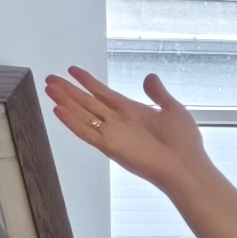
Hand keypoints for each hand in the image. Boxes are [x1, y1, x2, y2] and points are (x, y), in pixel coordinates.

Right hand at [46, 65, 211, 193]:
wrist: (186, 166)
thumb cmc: (184, 142)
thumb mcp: (173, 109)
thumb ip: (158, 93)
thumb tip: (150, 77)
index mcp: (133, 112)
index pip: (104, 93)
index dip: (88, 82)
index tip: (73, 70)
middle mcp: (119, 122)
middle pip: (88, 102)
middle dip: (69, 91)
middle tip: (50, 79)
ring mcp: (113, 134)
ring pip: (83, 115)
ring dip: (66, 102)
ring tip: (49, 89)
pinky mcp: (110, 147)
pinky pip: (87, 133)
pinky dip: (72, 122)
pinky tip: (58, 110)